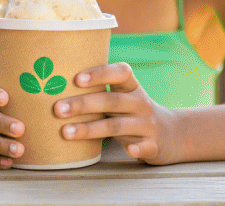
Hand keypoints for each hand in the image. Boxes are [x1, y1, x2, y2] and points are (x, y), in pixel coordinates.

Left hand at [55, 62, 179, 163]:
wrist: (172, 134)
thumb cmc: (132, 112)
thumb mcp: (122, 97)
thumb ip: (98, 91)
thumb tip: (52, 84)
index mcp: (132, 87)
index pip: (120, 73)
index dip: (99, 74)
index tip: (76, 79)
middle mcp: (140, 103)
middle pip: (110, 101)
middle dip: (82, 104)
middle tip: (57, 109)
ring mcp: (148, 125)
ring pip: (117, 125)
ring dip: (90, 129)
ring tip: (66, 132)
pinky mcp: (153, 145)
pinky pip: (145, 146)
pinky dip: (137, 148)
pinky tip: (129, 150)